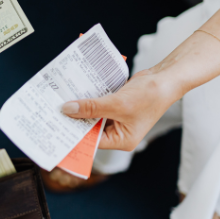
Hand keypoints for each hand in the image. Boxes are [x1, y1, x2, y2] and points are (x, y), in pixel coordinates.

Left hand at [61, 69, 181, 150]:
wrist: (165, 78)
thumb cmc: (149, 95)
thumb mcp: (117, 104)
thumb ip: (92, 107)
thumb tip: (67, 110)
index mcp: (122, 140)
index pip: (92, 140)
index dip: (75, 134)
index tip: (57, 127)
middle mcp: (118, 132)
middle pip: (90, 127)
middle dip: (75, 118)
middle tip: (54, 112)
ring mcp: (117, 118)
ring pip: (92, 114)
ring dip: (80, 107)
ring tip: (60, 101)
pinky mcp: (115, 105)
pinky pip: (97, 104)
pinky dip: (88, 98)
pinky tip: (75, 92)